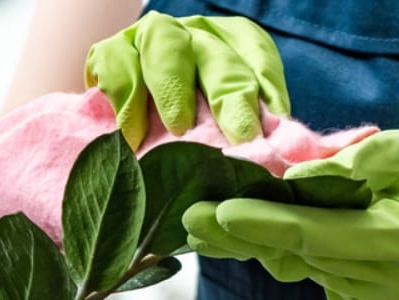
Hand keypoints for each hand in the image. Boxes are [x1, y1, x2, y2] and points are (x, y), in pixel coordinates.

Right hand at [85, 12, 289, 148]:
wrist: (132, 135)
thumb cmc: (195, 135)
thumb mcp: (230, 131)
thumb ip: (254, 138)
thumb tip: (285, 164)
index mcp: (237, 47)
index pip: (257, 62)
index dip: (265, 95)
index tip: (270, 132)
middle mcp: (198, 34)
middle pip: (215, 56)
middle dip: (229, 97)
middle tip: (238, 137)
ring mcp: (153, 37)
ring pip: (164, 44)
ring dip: (173, 89)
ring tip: (179, 130)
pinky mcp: (113, 49)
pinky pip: (116, 59)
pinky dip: (123, 96)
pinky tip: (130, 135)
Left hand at [183, 129, 398, 299]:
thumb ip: (345, 168)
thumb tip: (284, 181)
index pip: (321, 234)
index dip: (268, 223)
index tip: (218, 213)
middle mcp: (395, 286)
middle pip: (303, 255)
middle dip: (244, 234)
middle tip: (188, 217)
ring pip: (303, 268)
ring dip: (259, 242)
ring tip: (208, 221)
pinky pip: (317, 275)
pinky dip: (290, 251)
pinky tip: (260, 232)